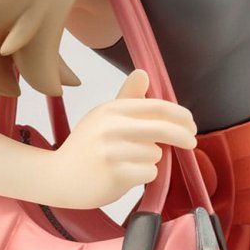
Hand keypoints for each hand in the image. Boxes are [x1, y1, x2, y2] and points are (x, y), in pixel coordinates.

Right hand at [47, 71, 196, 208]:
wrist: (58, 177)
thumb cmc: (86, 147)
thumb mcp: (103, 117)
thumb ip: (127, 98)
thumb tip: (144, 73)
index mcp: (112, 109)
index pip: (156, 106)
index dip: (180, 115)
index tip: (190, 124)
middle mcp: (111, 126)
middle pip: (162, 128)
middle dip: (183, 135)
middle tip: (191, 142)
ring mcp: (112, 151)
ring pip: (155, 154)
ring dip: (151, 160)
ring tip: (129, 163)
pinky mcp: (115, 174)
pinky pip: (149, 173)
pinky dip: (144, 176)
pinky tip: (125, 175)